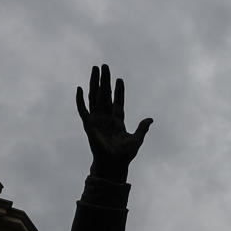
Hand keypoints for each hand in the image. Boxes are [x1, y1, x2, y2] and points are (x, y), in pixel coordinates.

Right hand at [76, 63, 152, 180]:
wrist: (114, 164)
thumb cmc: (124, 155)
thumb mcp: (137, 139)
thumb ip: (142, 128)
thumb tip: (150, 119)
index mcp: (118, 121)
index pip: (118, 102)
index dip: (119, 91)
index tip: (120, 79)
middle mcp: (106, 118)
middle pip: (105, 94)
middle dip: (105, 80)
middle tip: (105, 66)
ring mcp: (97, 120)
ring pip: (95, 97)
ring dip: (94, 83)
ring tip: (95, 69)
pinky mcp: (88, 125)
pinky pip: (82, 110)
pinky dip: (80, 99)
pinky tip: (79, 88)